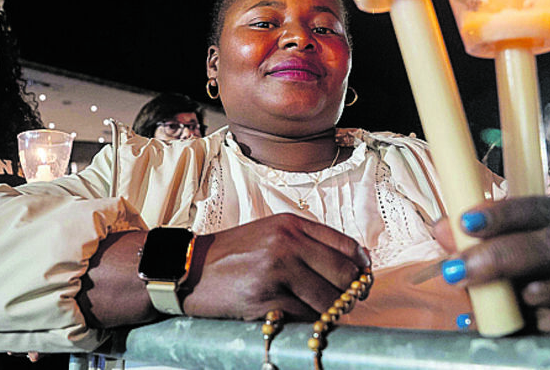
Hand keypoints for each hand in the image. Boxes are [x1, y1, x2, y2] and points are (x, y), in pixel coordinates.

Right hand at [182, 213, 369, 320]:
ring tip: (318, 314)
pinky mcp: (264, 300)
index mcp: (291, 225)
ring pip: (328, 302)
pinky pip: (304, 319)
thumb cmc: (233, 254)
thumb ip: (307, 242)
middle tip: (343, 305)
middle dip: (350, 295)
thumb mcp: (270, 233)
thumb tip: (354, 264)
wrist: (189, 269)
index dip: (360, 269)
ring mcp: (276, 272)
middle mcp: (287, 244)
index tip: (360, 281)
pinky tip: (295, 319)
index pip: (347, 247)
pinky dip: (306, 324)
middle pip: (344, 276)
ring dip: (328, 314)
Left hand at [437, 197, 549, 336]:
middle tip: (460, 271)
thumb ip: (484, 241)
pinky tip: (533, 324)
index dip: (501, 214)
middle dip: (500, 258)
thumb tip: (443, 229)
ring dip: (529, 298)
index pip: (536, 208)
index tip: (466, 223)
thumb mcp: (524, 248)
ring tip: (502, 304)